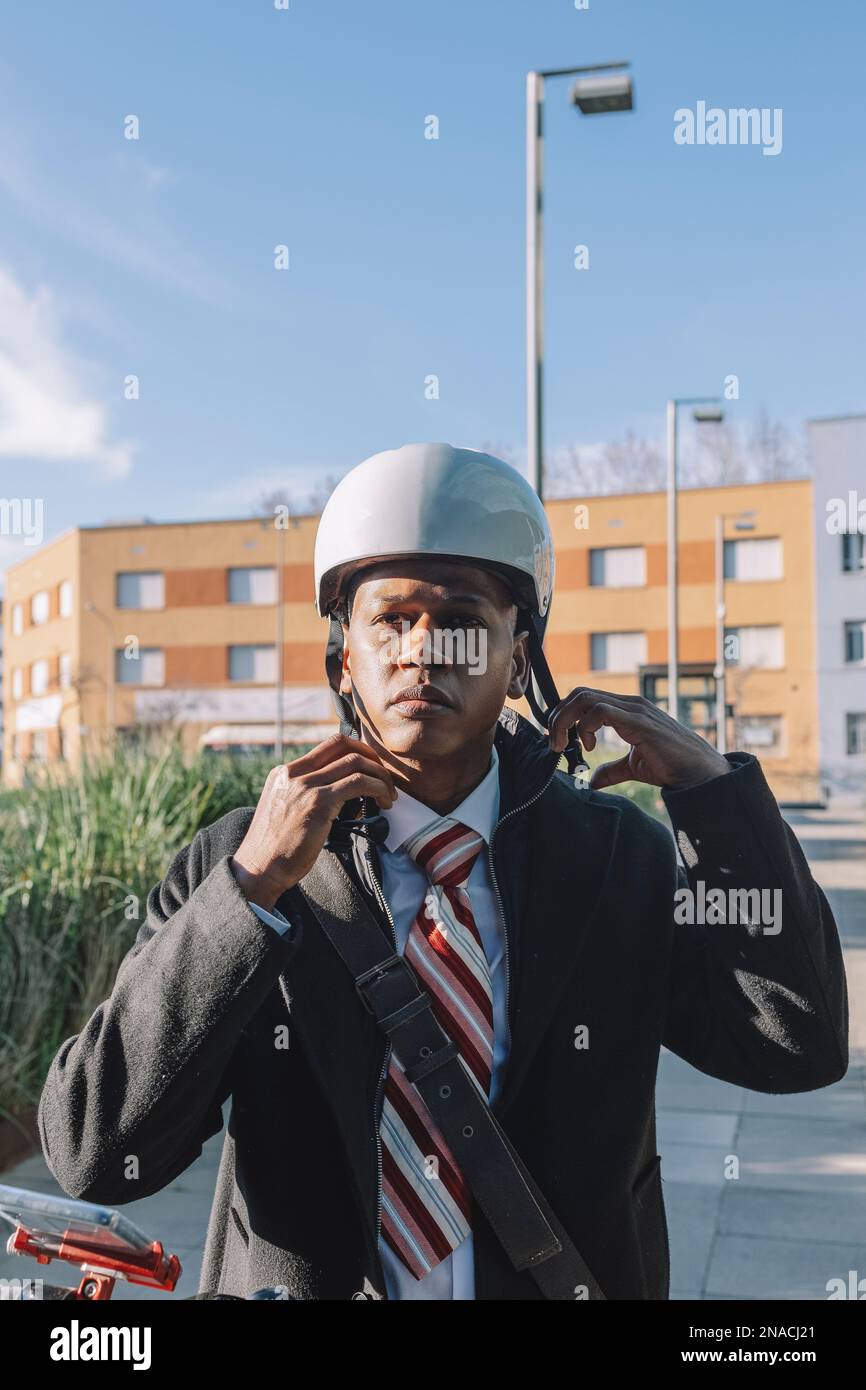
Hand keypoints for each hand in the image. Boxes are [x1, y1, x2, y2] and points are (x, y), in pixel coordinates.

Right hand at [230, 733, 396, 909]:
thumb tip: (340, 794)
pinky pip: (358, 783)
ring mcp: (306, 786)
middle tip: (384, 777)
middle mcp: (294, 773)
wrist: (259, 868)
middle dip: (371, 757)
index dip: (356, 750)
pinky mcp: (319, 802)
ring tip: (389, 795)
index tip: (371, 767)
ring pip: (355, 762)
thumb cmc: (275, 849)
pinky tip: (384, 802)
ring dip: (380, 776)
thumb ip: (304, 795)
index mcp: (284, 773)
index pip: (327, 746)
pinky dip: (378, 788)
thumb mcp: (283, 810)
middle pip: (342, 744)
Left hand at [547, 688, 730, 791]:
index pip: (584, 698)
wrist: (699, 774)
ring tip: (564, 746)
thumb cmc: (671, 766)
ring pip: (585, 698)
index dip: (564, 715)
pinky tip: (589, 747)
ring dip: (566, 721)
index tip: (558, 740)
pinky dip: (585, 727)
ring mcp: (634, 710)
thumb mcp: (633, 767)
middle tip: (555, 744)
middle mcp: (629, 704)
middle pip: (579, 693)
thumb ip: (612, 770)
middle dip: (559, 716)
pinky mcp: (639, 722)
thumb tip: (591, 781)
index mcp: (626, 710)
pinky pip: (601, 711)